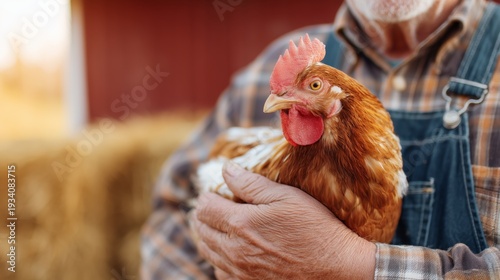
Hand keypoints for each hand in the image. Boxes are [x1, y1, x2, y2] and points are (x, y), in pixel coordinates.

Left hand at [190, 161, 375, 278]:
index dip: (207, 196)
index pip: (205, 207)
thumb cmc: (315, 228)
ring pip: (207, 252)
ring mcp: (239, 271)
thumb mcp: (286, 197)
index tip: (215, 192)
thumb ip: (251, 184)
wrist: (336, 267)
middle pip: (201, 230)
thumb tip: (227, 169)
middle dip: (204, 215)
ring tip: (218, 226)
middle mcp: (234, 250)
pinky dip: (218, 258)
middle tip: (215, 206)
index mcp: (240, 223)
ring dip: (208, 236)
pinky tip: (230, 250)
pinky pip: (219, 272)